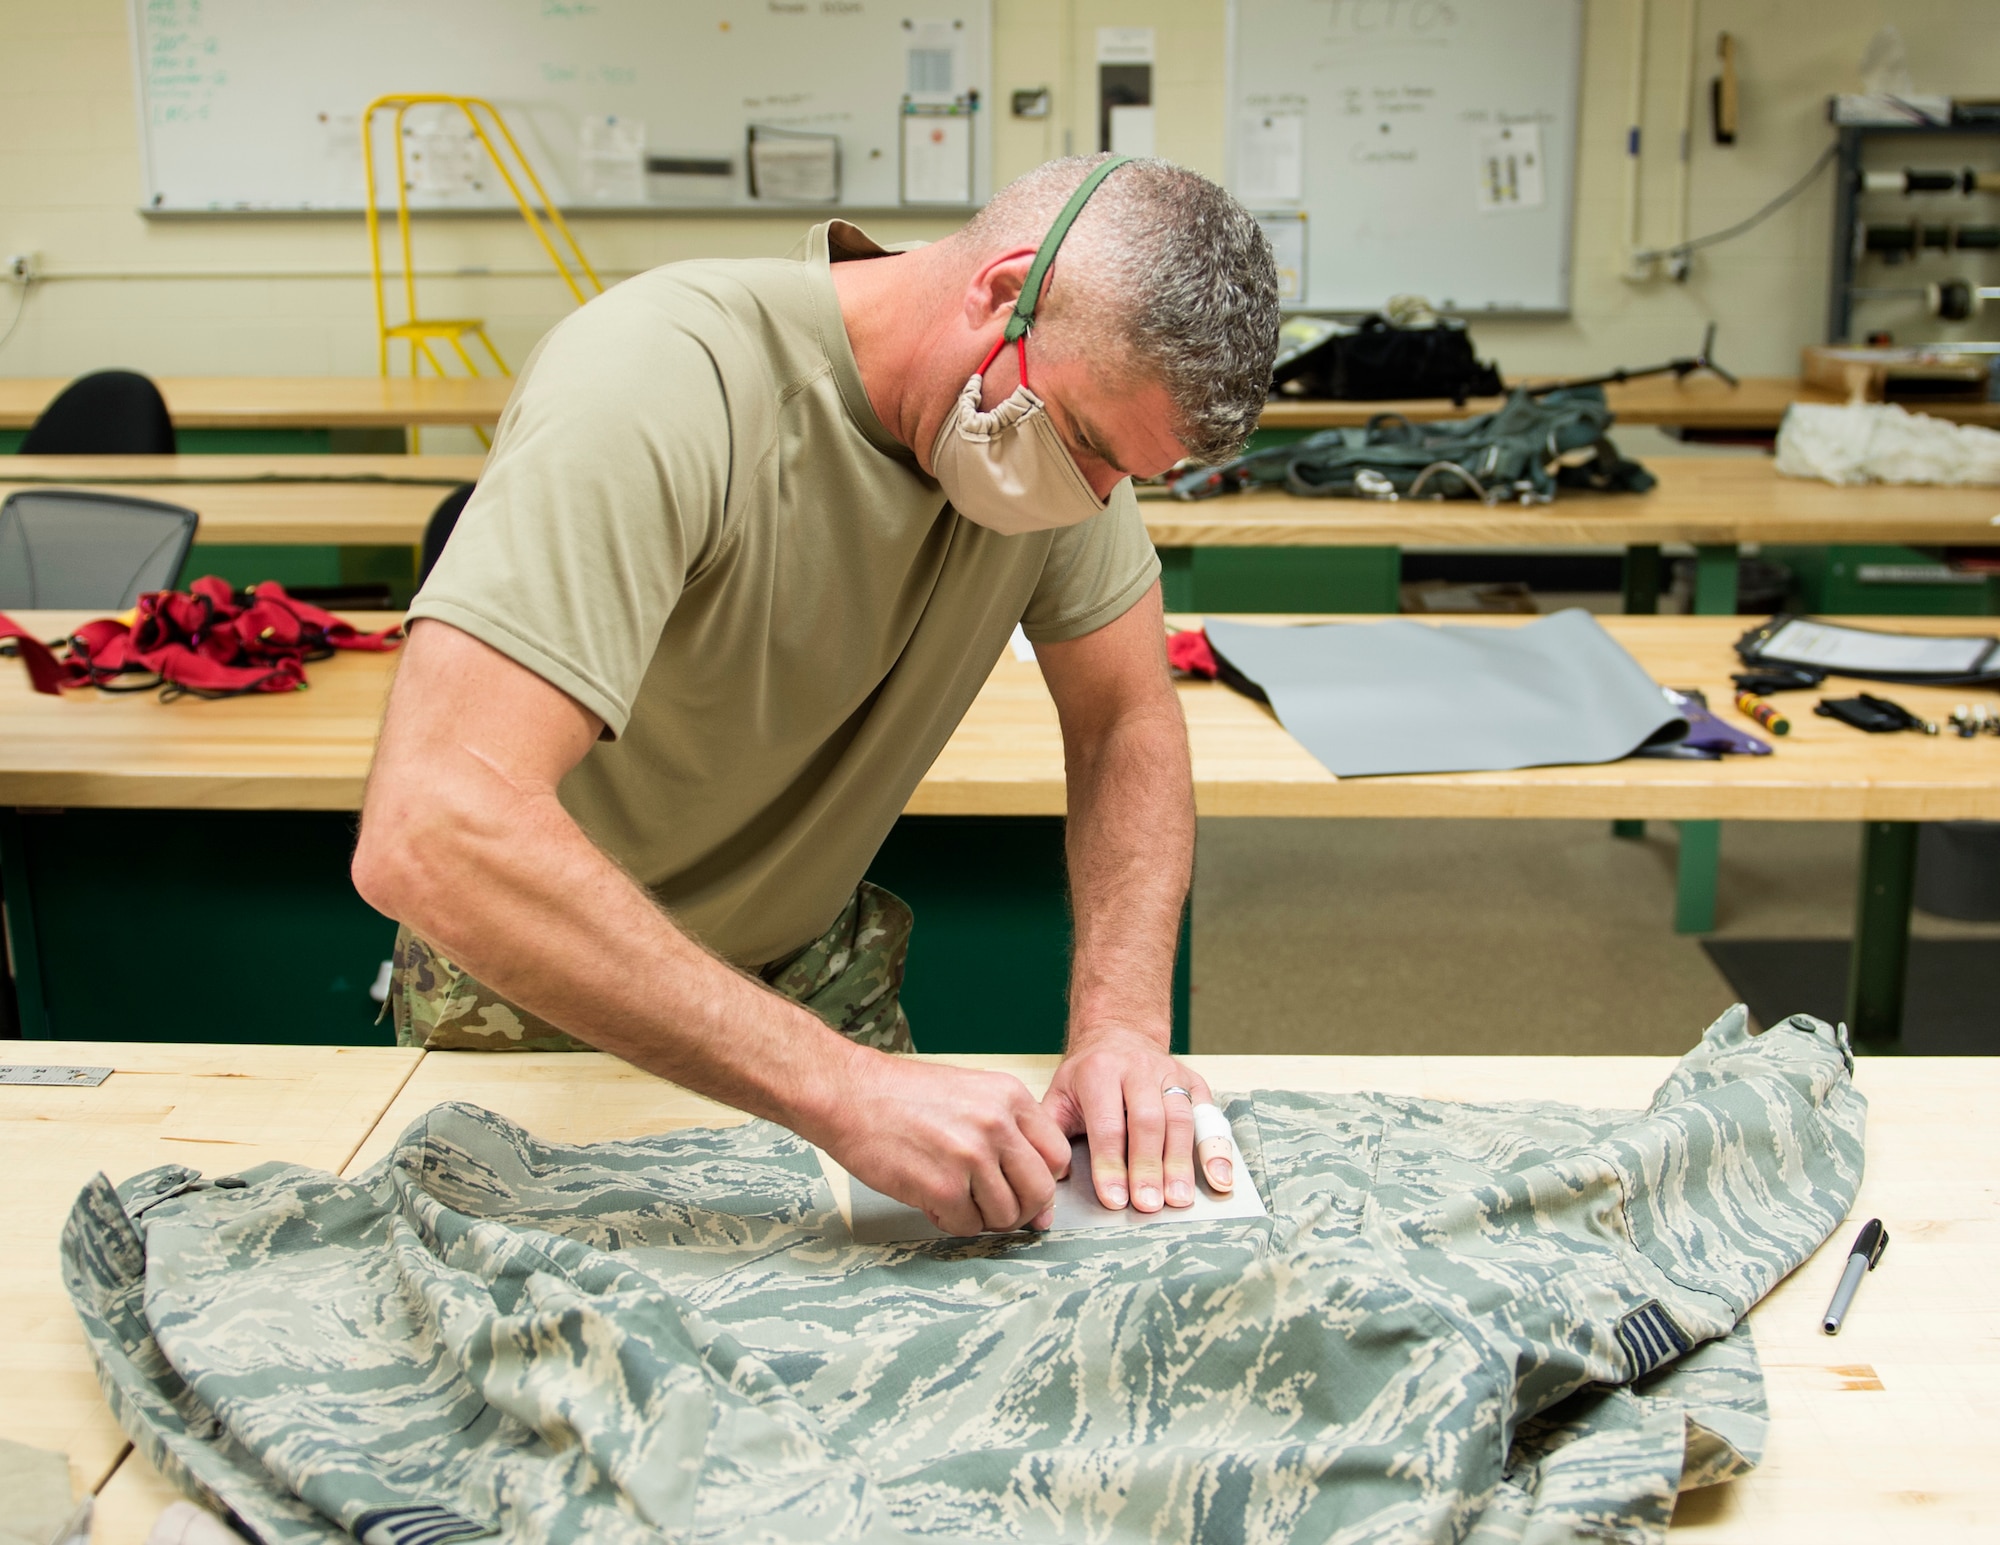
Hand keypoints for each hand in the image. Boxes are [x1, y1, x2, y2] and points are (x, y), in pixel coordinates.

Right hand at [818, 1055, 1073, 1236]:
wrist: (849, 1094)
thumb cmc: (902, 1095)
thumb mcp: (971, 1092)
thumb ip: (1007, 1131)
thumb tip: (1037, 1187)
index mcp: (1010, 1096)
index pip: (1057, 1155)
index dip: (1046, 1181)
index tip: (1030, 1192)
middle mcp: (997, 1125)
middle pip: (1040, 1192)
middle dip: (1022, 1210)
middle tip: (999, 1211)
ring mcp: (971, 1157)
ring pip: (1005, 1215)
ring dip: (983, 1218)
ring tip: (957, 1200)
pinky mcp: (942, 1188)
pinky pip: (967, 1226)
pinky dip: (952, 1223)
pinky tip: (934, 1203)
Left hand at [1042, 1029, 1233, 1212]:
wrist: (1118, 1034)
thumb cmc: (1087, 1076)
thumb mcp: (1059, 1095)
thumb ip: (1052, 1133)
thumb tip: (1051, 1177)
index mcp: (1099, 1072)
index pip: (1107, 1124)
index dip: (1110, 1164)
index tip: (1114, 1200)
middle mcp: (1137, 1069)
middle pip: (1147, 1121)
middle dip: (1148, 1167)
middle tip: (1148, 1205)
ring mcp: (1170, 1074)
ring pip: (1180, 1119)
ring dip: (1181, 1163)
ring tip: (1178, 1199)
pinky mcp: (1194, 1082)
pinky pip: (1209, 1115)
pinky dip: (1217, 1148)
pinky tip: (1219, 1178)